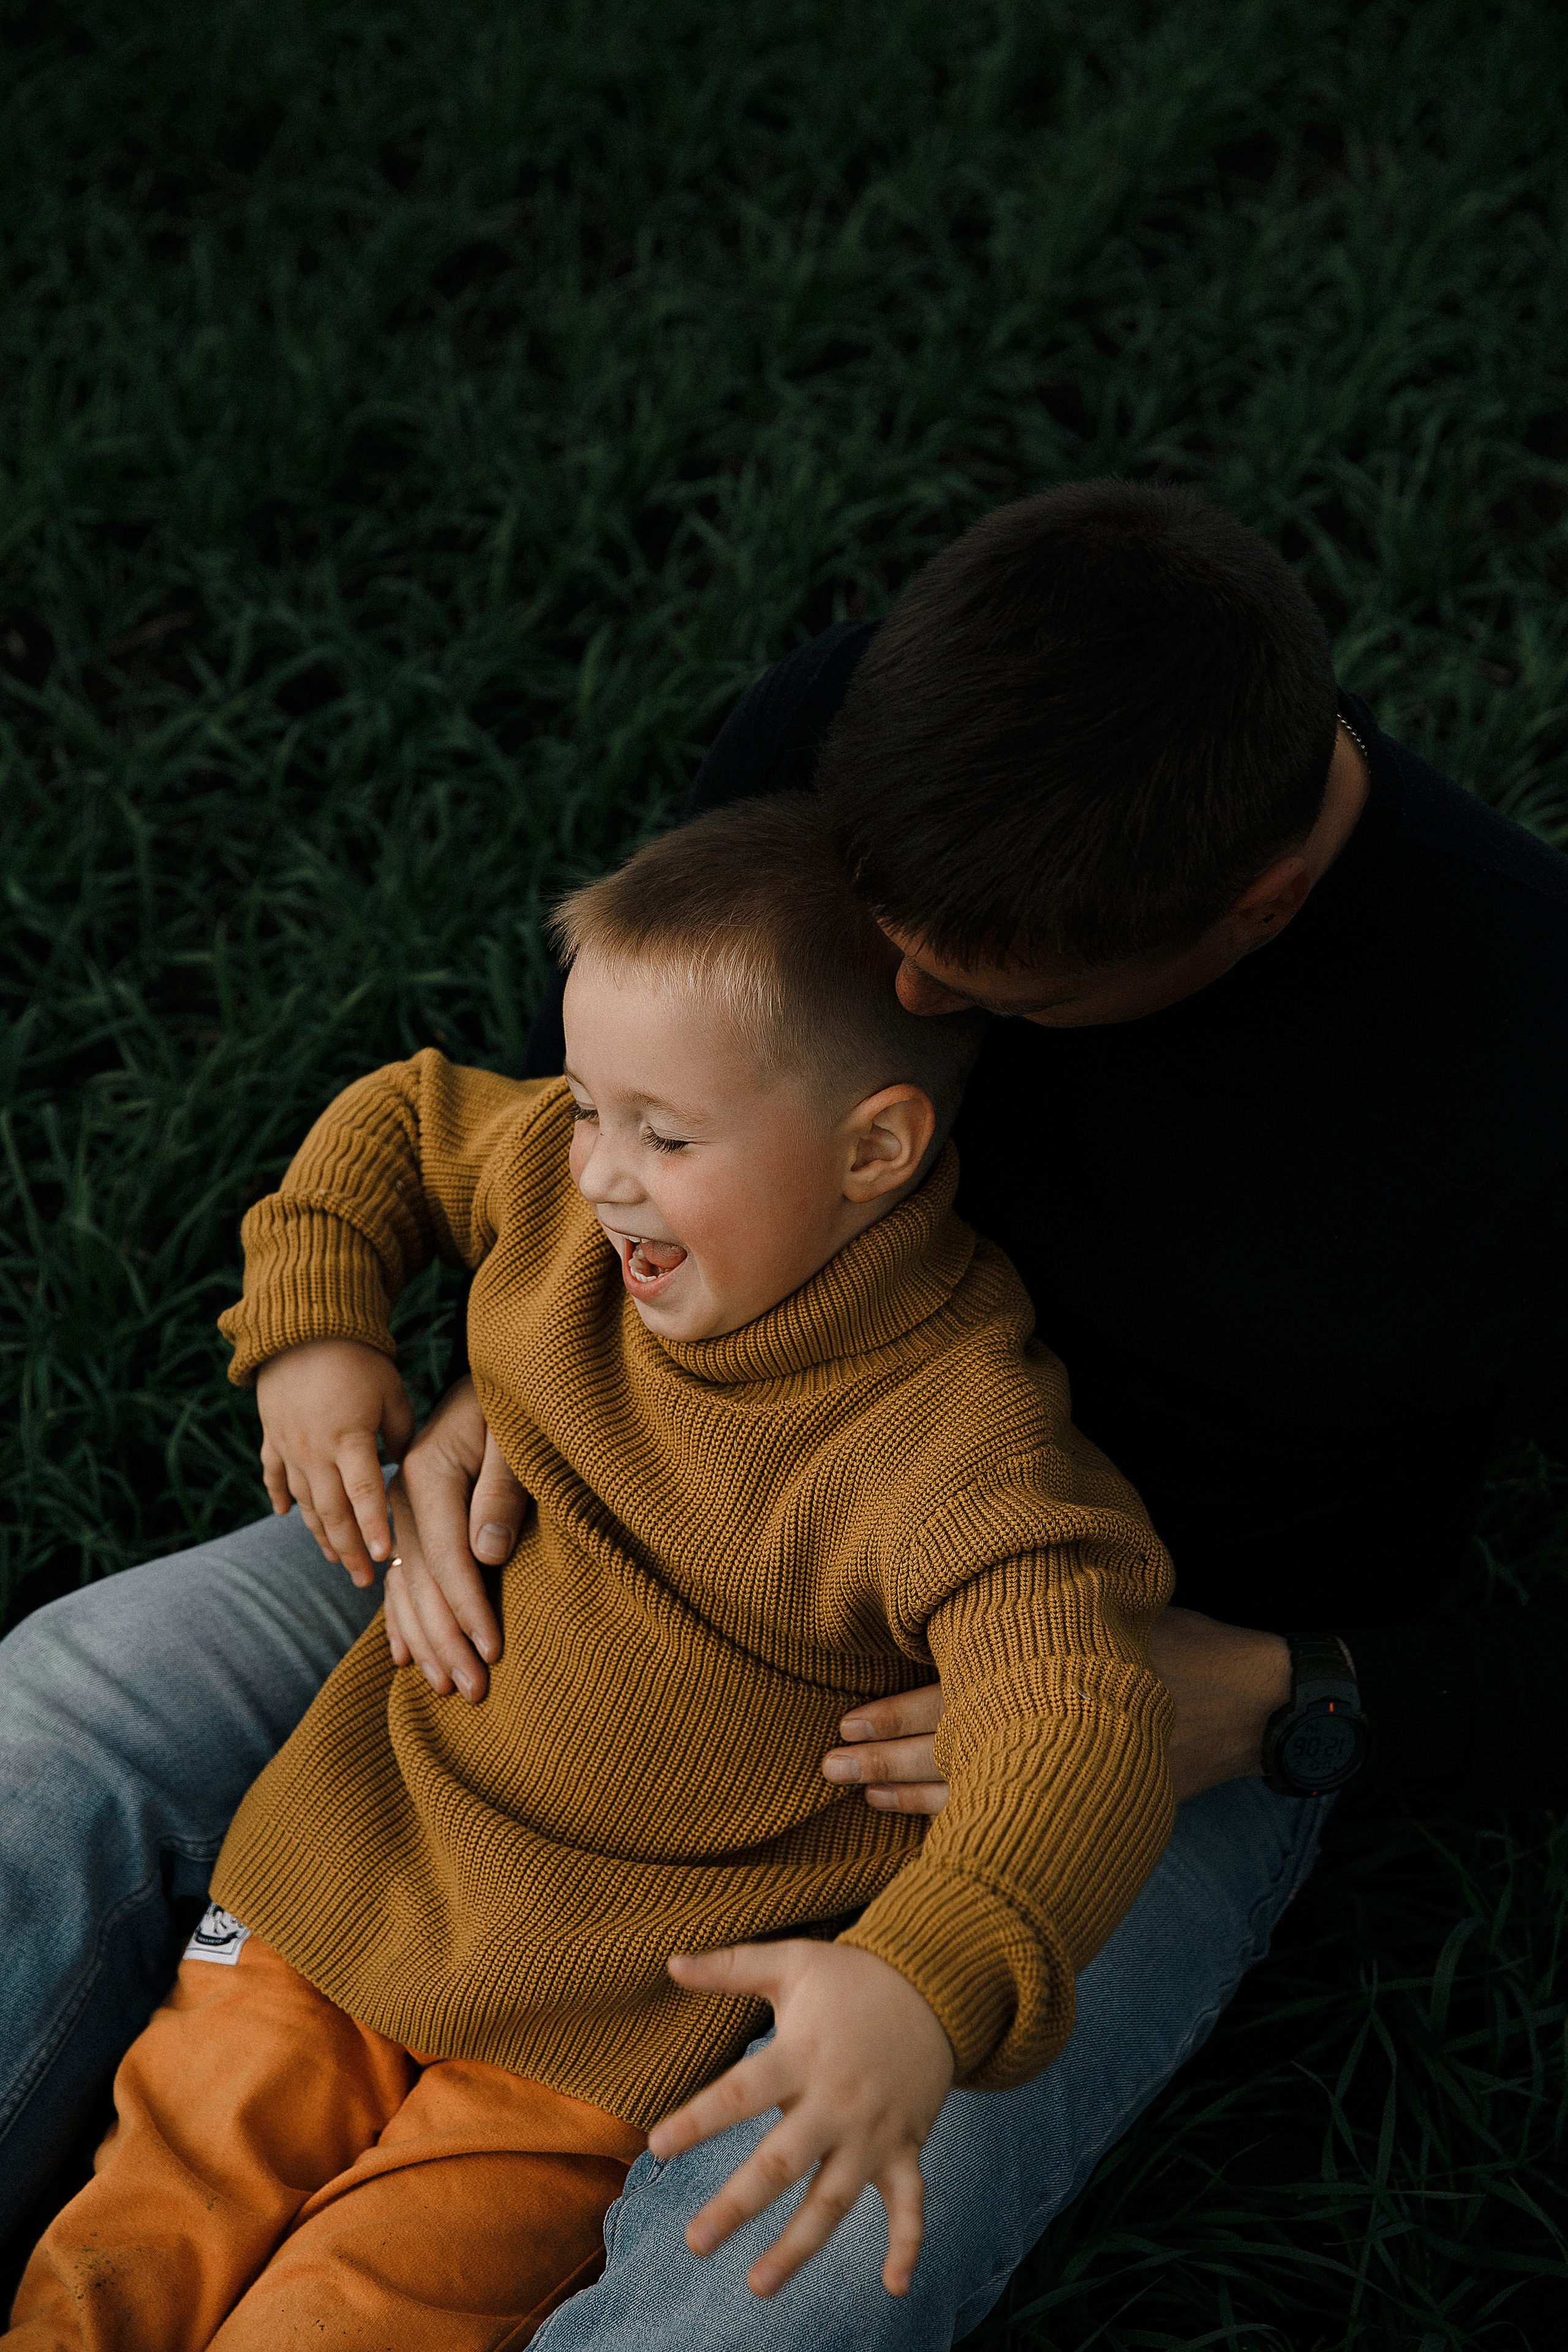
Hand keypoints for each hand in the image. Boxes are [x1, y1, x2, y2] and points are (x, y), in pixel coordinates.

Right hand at [256, 1339, 414, 1583]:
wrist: (303, 1326)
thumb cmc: (359, 1358)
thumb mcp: (392, 1392)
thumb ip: (403, 1433)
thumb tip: (406, 1467)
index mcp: (349, 1438)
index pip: (363, 1494)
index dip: (373, 1527)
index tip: (385, 1556)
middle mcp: (314, 1449)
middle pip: (331, 1511)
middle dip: (349, 1550)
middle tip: (364, 1580)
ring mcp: (288, 1446)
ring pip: (304, 1502)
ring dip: (320, 1535)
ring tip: (335, 1560)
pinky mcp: (272, 1436)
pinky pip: (274, 1475)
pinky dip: (281, 1497)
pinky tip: (287, 1516)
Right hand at [382, 1380, 528, 1701]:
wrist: (485, 1384)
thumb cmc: (511, 1410)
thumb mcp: (514, 1439)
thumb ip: (502, 1492)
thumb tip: (488, 1555)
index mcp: (425, 1474)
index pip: (448, 1558)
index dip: (470, 1609)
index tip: (494, 1651)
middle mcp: (400, 1499)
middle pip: (421, 1583)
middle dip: (448, 1641)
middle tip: (475, 1691)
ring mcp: (396, 1512)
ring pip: (404, 1588)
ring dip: (426, 1642)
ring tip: (447, 1687)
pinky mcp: (404, 1522)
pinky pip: (398, 1579)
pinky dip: (402, 1620)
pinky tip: (407, 1657)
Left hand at [649, 1940, 953, 2296]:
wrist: (934, 1985)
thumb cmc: (852, 1976)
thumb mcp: (792, 1961)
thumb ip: (730, 1966)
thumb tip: (670, 1961)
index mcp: (802, 2056)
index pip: (741, 2091)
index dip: (700, 2118)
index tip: (656, 2145)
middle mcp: (836, 2102)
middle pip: (783, 2162)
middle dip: (739, 2205)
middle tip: (696, 2242)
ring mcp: (873, 2132)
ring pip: (834, 2199)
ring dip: (798, 2246)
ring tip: (758, 2285)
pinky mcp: (905, 2148)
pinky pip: (910, 2203)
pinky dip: (907, 2244)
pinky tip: (894, 2286)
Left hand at [818, 1609, 1303, 1814]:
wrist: (1256, 1703)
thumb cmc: (1183, 1642)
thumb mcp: (1116, 1608)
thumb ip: (1047, 1605)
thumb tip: (976, 1581)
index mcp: (1050, 1679)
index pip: (952, 1703)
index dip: (895, 1716)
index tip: (845, 1723)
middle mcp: (1052, 1735)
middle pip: (947, 1756)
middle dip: (883, 1763)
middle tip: (828, 1767)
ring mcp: (1073, 1779)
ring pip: (973, 1798)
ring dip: (911, 1798)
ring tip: (861, 1794)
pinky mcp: (1092, 1808)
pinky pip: (1015, 1822)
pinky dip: (964, 1828)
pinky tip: (926, 1830)